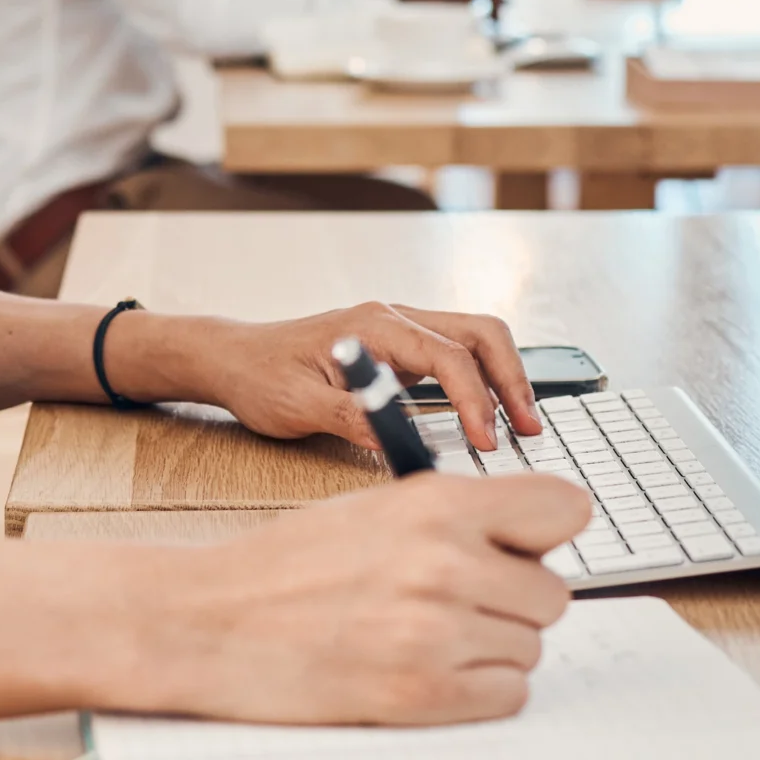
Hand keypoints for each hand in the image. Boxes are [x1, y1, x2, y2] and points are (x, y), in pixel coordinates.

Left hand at [113, 301, 541, 452]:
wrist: (232, 358)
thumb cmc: (258, 377)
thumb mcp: (297, 406)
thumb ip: (351, 417)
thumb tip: (399, 440)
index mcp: (374, 325)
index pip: (448, 356)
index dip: (475, 400)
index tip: (486, 442)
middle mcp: (393, 318)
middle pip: (479, 332)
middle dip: (511, 378)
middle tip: (528, 430)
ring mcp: (398, 329)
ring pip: (473, 338)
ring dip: (502, 376)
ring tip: (519, 425)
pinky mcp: (398, 348)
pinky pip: (456, 353)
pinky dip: (482, 379)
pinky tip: (487, 414)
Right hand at [146, 472, 589, 723]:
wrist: (210, 619)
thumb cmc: (286, 564)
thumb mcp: (376, 508)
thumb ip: (456, 517)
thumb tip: (529, 542)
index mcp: (436, 502)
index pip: (566, 509)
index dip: (548, 534)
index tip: (527, 547)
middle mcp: (445, 561)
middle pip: (553, 594)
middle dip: (513, 601)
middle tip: (457, 601)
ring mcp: (435, 631)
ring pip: (530, 648)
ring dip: (490, 648)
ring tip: (426, 634)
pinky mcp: (423, 694)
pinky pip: (508, 695)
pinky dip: (478, 690)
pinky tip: (427, 669)